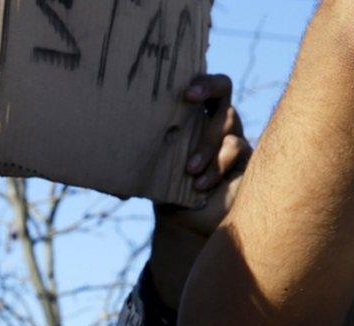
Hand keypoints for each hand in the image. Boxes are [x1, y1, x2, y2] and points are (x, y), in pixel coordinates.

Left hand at [150, 74, 251, 309]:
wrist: (184, 219)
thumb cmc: (164, 186)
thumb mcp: (146, 173)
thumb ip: (130, 170)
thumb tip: (110, 184)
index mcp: (189, 117)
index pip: (196, 85)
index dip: (198, 78)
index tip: (184, 89)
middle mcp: (214, 120)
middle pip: (223, 89)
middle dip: (208, 88)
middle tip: (187, 98)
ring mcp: (232, 137)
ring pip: (227, 124)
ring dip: (207, 144)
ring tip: (189, 169)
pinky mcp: (244, 159)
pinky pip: (236, 150)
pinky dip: (217, 167)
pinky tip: (199, 186)